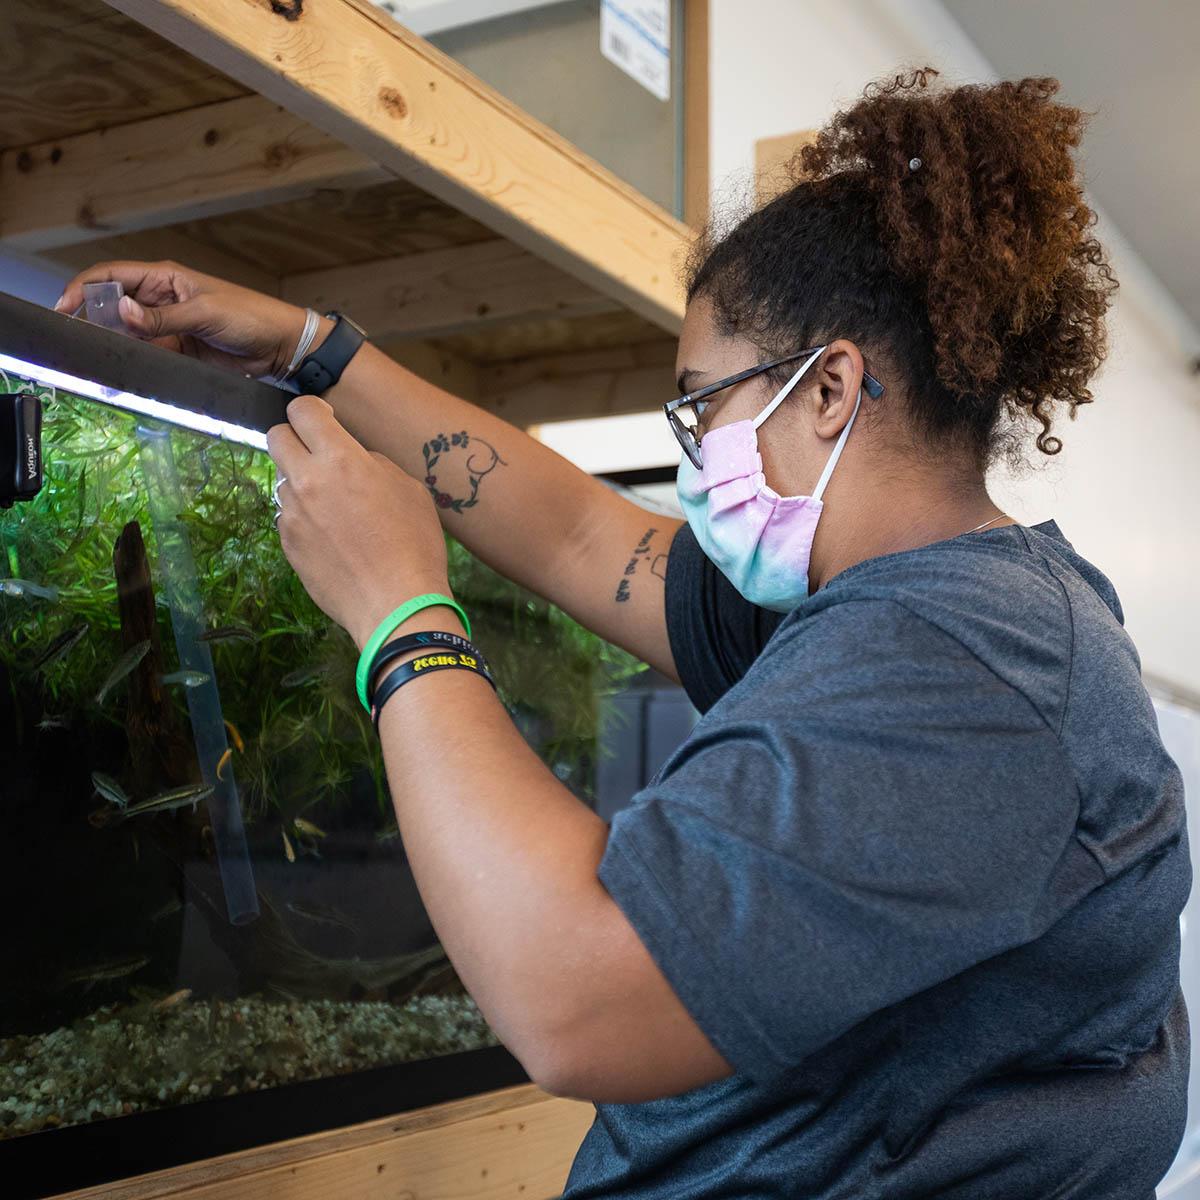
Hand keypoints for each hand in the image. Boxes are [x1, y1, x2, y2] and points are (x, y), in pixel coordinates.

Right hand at [54, 259, 321, 379]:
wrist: (280, 345)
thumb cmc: (250, 317)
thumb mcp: (205, 313)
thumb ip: (163, 317)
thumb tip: (121, 311)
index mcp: (165, 277)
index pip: (112, 275)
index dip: (83, 287)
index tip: (62, 307)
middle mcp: (161, 298)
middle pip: (113, 305)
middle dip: (91, 317)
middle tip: (71, 337)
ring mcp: (168, 326)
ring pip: (128, 332)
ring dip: (111, 341)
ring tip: (90, 356)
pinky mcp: (178, 350)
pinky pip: (147, 353)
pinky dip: (133, 360)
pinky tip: (119, 370)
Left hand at [267, 395, 452, 647]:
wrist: (396, 604)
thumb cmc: (414, 544)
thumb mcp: (410, 489)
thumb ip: (373, 464)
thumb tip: (355, 461)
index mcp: (340, 459)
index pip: (302, 411)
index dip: (313, 411)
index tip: (326, 421)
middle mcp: (307, 481)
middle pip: (275, 437)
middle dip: (295, 439)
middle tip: (319, 457)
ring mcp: (292, 516)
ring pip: (282, 481)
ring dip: (302, 484)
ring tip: (333, 508)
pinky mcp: (287, 546)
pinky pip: (288, 518)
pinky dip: (304, 519)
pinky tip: (332, 539)